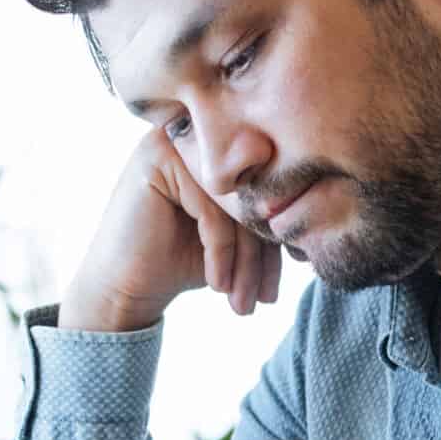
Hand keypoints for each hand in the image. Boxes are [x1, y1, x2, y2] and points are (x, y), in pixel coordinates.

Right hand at [58, 125, 282, 332]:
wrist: (124, 288)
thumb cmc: (179, 263)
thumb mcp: (235, 240)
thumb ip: (265, 218)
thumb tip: (316, 215)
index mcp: (218, 149)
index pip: (264, 190)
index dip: (276, 236)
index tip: (285, 278)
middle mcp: (197, 136)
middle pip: (250, 195)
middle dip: (261, 256)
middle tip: (264, 299)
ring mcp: (174, 142)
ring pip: (233, 205)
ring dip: (244, 263)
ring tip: (244, 303)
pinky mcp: (157, 161)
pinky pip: (211, 211)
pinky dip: (220, 254)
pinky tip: (217, 285)